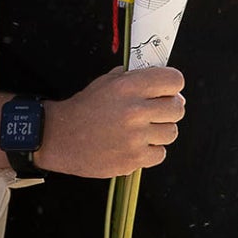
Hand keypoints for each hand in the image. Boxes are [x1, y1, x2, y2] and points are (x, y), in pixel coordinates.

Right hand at [34, 66, 185, 176]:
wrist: (59, 137)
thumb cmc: (84, 109)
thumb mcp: (106, 82)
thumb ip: (135, 78)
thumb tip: (164, 82)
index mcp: (129, 87)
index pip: (174, 80)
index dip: (173, 85)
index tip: (167, 91)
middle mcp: (134, 111)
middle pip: (178, 109)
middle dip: (170, 109)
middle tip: (158, 111)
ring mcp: (135, 137)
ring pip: (172, 133)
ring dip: (161, 131)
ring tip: (143, 129)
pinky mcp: (133, 159)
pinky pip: (160, 154)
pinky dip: (151, 151)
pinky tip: (136, 145)